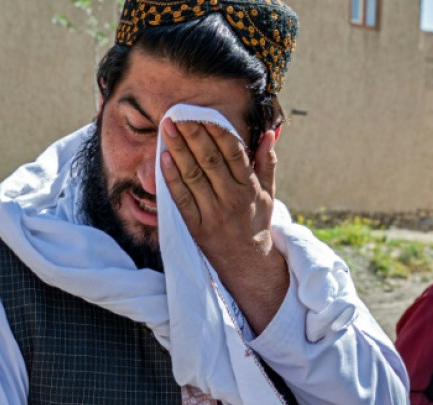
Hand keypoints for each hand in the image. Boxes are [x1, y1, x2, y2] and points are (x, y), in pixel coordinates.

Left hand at [160, 119, 287, 331]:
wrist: (246, 262)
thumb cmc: (255, 222)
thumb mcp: (267, 193)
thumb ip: (267, 163)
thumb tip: (269, 133)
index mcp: (249, 188)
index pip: (233, 153)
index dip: (217, 131)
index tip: (202, 114)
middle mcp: (232, 199)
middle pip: (210, 160)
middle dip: (193, 135)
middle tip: (177, 115)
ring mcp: (213, 213)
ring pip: (193, 176)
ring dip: (178, 150)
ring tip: (166, 129)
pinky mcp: (196, 227)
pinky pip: (181, 199)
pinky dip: (171, 179)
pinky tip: (163, 159)